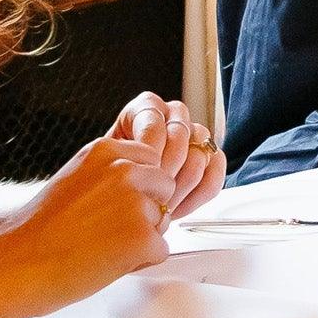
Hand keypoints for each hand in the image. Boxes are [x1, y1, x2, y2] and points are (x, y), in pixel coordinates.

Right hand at [0, 137, 180, 317]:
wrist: (9, 268)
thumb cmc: (35, 233)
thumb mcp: (74, 180)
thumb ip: (110, 175)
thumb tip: (146, 181)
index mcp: (106, 151)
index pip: (152, 162)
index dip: (136, 189)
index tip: (107, 207)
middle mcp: (124, 170)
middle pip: (164, 189)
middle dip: (145, 212)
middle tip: (104, 231)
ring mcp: (135, 202)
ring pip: (163, 221)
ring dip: (140, 238)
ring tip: (98, 247)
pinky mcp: (141, 237)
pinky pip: (160, 250)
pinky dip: (139, 263)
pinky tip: (104, 263)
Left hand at [109, 91, 225, 222]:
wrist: (116, 194)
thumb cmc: (108, 176)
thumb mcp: (102, 161)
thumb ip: (117, 155)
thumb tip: (135, 168)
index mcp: (146, 107)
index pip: (155, 123)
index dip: (148, 152)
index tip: (139, 175)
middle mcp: (174, 116)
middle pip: (180, 137)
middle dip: (164, 172)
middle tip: (149, 195)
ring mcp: (196, 135)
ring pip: (199, 157)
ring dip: (179, 188)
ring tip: (159, 207)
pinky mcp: (212, 157)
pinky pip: (214, 175)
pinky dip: (196, 197)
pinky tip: (177, 209)